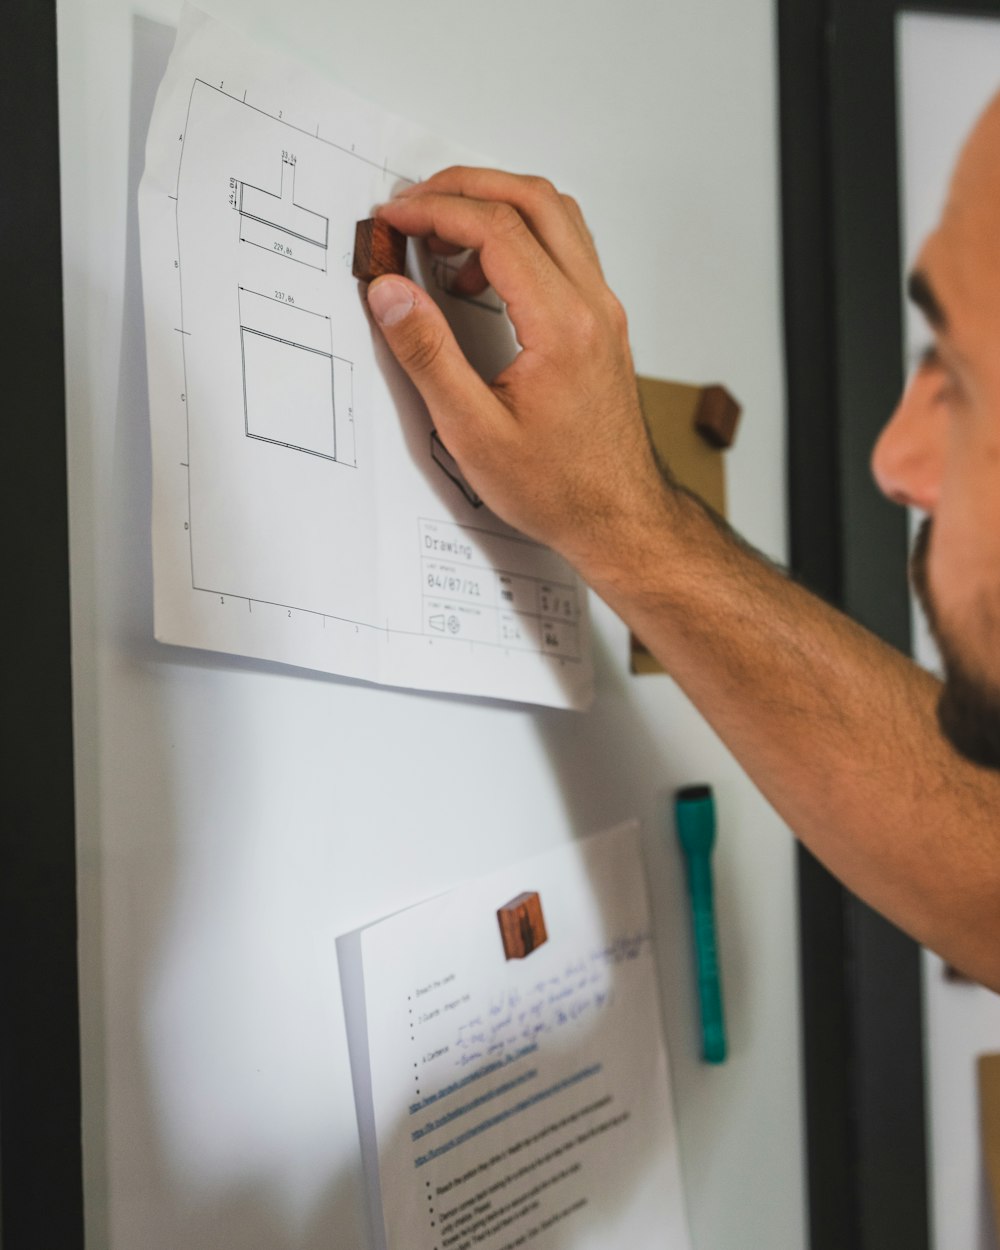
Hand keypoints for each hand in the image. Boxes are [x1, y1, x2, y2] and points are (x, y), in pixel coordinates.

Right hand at [367, 168, 669, 575]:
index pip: (498, 229)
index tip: (393, 217)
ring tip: (441, 238)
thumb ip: (428, 354)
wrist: (618, 517)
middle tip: (413, 206)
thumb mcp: (474, 432)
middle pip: (532, 199)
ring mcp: (602, 311)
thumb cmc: (558, 489)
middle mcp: (592, 306)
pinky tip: (479, 278)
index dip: (436, 210)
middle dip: (465, 188)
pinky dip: (519, 238)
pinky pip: (564, 249)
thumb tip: (390, 293)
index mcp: (563, 326)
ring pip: (555, 217)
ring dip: (496, 207)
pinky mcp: (601, 323)